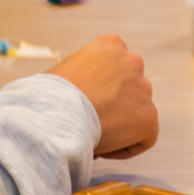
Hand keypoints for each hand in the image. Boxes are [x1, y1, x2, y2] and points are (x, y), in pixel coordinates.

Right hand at [48, 35, 158, 159]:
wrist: (56, 112)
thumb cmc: (45, 96)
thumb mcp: (61, 71)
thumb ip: (76, 77)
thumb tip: (75, 99)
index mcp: (110, 45)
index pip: (113, 67)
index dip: (98, 90)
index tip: (82, 106)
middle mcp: (133, 61)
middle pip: (127, 88)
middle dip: (112, 105)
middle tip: (87, 123)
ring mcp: (143, 89)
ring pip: (135, 112)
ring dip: (118, 125)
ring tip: (90, 136)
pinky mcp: (148, 117)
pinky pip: (144, 137)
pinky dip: (125, 147)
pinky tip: (100, 149)